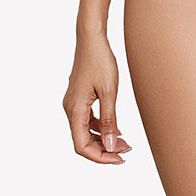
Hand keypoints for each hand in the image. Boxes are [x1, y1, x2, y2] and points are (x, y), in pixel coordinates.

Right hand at [62, 31, 131, 163]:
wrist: (92, 38)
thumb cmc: (100, 61)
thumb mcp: (109, 92)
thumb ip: (108, 121)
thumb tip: (110, 145)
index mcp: (75, 110)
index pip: (82, 146)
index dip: (100, 157)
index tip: (120, 158)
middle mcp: (70, 109)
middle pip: (82, 141)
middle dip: (104, 149)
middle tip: (126, 150)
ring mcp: (72, 103)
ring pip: (84, 132)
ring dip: (102, 139)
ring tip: (123, 141)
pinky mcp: (78, 97)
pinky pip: (86, 120)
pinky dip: (99, 127)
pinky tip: (114, 127)